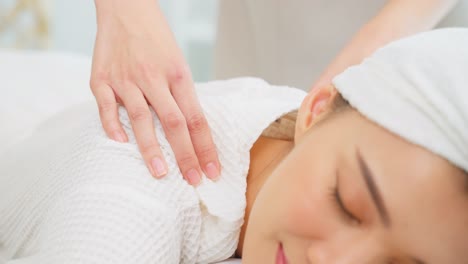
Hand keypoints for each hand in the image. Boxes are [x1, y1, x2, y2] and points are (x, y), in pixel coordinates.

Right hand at [90, 0, 219, 184]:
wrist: (127, 9)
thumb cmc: (157, 40)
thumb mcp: (178, 63)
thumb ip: (181, 96)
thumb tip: (191, 131)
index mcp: (178, 75)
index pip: (196, 119)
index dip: (206, 147)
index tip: (213, 171)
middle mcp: (154, 78)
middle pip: (174, 123)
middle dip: (186, 156)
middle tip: (194, 180)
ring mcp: (126, 79)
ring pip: (141, 119)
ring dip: (151, 149)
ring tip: (161, 173)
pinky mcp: (101, 79)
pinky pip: (106, 107)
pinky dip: (112, 126)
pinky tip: (121, 143)